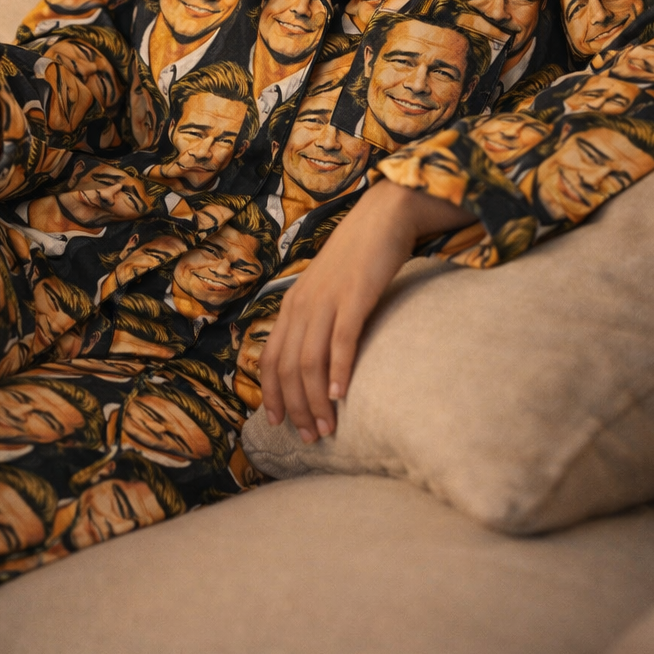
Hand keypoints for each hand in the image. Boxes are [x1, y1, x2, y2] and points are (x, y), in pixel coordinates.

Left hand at [259, 181, 472, 442]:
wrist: (383, 216)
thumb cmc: (358, 258)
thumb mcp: (327, 289)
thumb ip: (317, 319)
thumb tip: (317, 358)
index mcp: (292, 305)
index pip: (270, 358)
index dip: (271, 394)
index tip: (278, 423)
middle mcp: (302, 305)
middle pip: (289, 368)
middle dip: (296, 408)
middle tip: (311, 438)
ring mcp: (327, 300)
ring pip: (311, 361)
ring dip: (316, 400)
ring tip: (326, 429)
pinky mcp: (355, 296)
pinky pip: (341, 340)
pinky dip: (339, 370)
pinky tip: (342, 394)